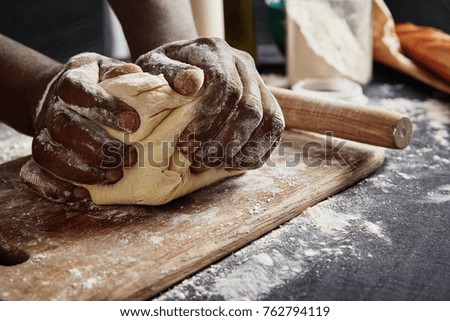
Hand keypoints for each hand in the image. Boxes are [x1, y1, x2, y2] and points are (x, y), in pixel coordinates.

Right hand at [20, 53, 141, 201]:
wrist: (59, 95)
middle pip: (64, 127)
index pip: (77, 89)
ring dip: (82, 170)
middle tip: (129, 158)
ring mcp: (42, 132)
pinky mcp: (37, 156)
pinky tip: (83, 194)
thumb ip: (122, 72)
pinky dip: (54, 188)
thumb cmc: (96, 83)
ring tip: (114, 176)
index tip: (134, 123)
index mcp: (71, 80)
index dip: (103, 107)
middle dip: (99, 147)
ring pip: (49, 154)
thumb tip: (136, 74)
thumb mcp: (108, 69)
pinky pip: (34, 174)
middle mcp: (51, 106)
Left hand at [136, 37, 284, 171]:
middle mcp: (243, 63)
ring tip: (212, 163)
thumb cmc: (163, 72)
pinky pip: (274, 130)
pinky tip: (230, 163)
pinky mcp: (266, 100)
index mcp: (216, 51)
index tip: (188, 140)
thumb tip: (191, 83)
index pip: (227, 86)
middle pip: (250, 107)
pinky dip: (255, 152)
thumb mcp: (154, 66)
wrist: (181, 65)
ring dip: (241, 150)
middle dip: (225, 141)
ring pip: (269, 120)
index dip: (210, 118)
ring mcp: (258, 82)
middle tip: (198, 159)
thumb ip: (170, 74)